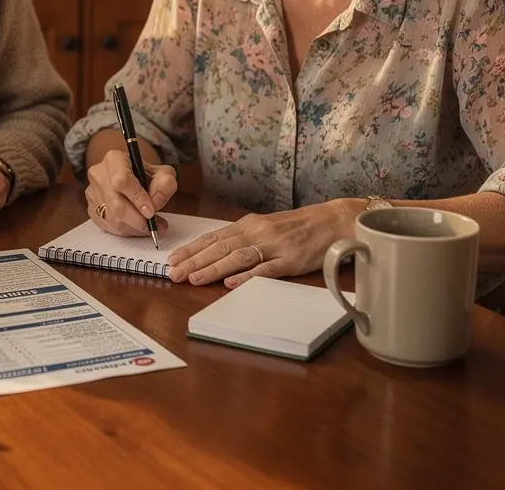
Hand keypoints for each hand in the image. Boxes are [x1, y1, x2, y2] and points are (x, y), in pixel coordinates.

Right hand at [84, 150, 176, 236]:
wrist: (132, 179)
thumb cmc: (145, 176)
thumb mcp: (162, 173)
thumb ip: (165, 183)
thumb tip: (155, 202)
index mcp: (114, 159)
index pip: (121, 180)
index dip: (137, 198)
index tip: (151, 211)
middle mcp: (98, 173)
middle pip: (116, 204)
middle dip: (137, 219)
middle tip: (153, 225)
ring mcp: (92, 192)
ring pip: (112, 218)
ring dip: (134, 228)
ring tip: (150, 228)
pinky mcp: (91, 208)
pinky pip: (107, 226)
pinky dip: (125, 231)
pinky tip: (137, 228)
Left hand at [167, 200, 360, 286]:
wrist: (332, 221)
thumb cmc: (297, 226)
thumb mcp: (265, 227)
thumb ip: (243, 238)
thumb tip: (215, 252)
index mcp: (248, 224)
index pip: (213, 237)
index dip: (191, 248)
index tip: (172, 259)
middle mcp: (257, 232)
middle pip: (220, 247)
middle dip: (194, 260)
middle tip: (173, 273)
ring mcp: (274, 246)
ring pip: (237, 257)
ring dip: (213, 269)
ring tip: (193, 278)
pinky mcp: (290, 260)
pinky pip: (265, 269)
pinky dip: (246, 276)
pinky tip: (230, 284)